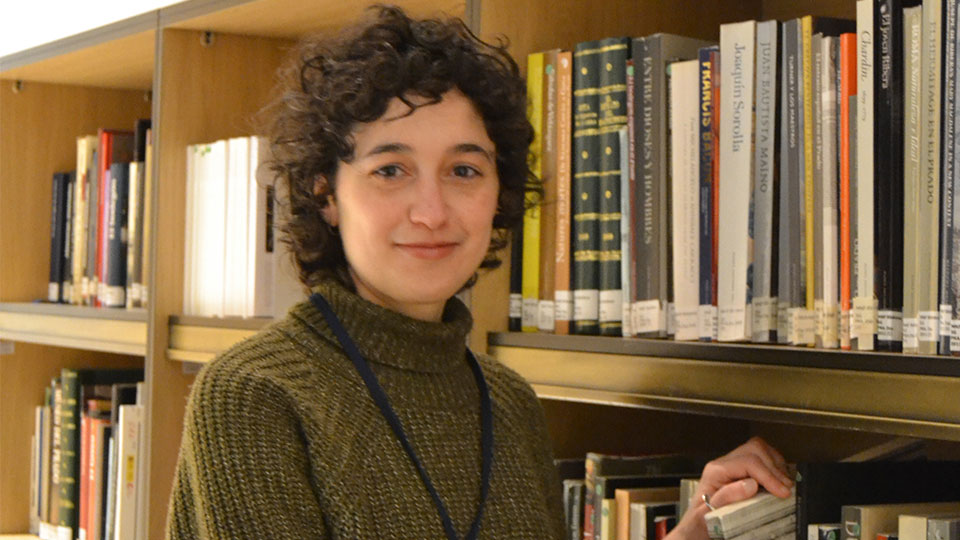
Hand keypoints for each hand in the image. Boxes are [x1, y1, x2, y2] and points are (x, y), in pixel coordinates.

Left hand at [664, 437, 793, 539]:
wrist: (696, 529)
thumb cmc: (699, 524)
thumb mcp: (707, 515)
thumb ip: (726, 498)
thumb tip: (750, 484)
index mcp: (715, 472)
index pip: (747, 462)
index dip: (768, 475)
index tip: (782, 491)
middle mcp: (723, 464)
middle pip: (755, 450)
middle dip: (774, 468)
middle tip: (786, 489)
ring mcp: (733, 466)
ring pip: (759, 450)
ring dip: (776, 465)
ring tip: (784, 485)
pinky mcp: (741, 472)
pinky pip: (761, 459)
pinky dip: (774, 467)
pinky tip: (778, 482)